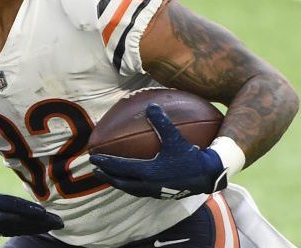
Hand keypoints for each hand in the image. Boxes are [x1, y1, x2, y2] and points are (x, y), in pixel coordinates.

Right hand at [0, 161, 63, 235]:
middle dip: (42, 221)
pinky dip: (31, 229)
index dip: (29, 209)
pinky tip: (42, 228)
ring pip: (23, 228)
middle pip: (24, 220)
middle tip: (60, 221)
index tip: (44, 211)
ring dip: (40, 227)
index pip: (14, 206)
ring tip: (56, 225)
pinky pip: (18, 231)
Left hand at [89, 104, 227, 199]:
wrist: (207, 176)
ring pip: (128, 188)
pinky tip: (131, 179)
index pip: (119, 167)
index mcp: (146, 172)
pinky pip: (138, 190)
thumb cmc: (190, 157)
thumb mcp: (175, 138)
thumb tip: (151, 106)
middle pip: (119, 181)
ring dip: (116, 181)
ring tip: (109, 175)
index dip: (104, 162)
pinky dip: (129, 185)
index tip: (93, 157)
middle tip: (95, 168)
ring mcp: (153, 191)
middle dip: (106, 175)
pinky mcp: (160, 193)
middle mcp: (146, 184)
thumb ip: (162, 122)